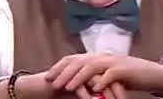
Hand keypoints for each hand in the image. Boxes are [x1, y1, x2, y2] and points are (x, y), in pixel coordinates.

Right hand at [5, 71, 124, 98]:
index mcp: (88, 69)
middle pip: (106, 77)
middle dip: (116, 91)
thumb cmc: (55, 92)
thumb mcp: (78, 94)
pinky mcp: (64, 76)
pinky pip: (79, 86)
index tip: (127, 98)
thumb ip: (91, 94)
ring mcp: (73, 70)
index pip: (109, 76)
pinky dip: (87, 96)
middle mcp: (83, 67)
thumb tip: (103, 98)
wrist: (34, 88)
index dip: (119, 88)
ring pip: (95, 81)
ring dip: (105, 94)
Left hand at [45, 54, 162, 97]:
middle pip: (78, 61)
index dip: (60, 67)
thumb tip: (77, 84)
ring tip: (67, 87)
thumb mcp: (108, 77)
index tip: (48, 77)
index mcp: (97, 57)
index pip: (74, 59)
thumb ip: (93, 77)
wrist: (153, 74)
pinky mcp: (124, 70)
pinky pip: (110, 75)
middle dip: (63, 72)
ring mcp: (113, 62)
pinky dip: (101, 82)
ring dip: (77, 77)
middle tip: (52, 83)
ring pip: (91, 67)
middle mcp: (102, 57)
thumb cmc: (130, 77)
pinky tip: (93, 90)